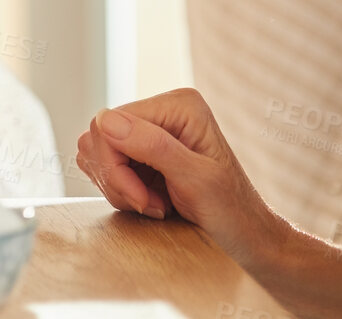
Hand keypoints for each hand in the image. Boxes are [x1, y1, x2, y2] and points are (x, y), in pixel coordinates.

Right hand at [74, 88, 282, 263]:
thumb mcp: (198, 180)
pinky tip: (147, 200)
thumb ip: (153, 146)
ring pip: (95, 152)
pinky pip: (102, 165)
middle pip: (98, 137)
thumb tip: (105, 120)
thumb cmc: (234, 211)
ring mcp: (147, 131)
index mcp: (178, 105)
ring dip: (118, 187)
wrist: (246, 237)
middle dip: (118, 179)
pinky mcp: (138, 151)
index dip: (116, 166)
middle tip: (150, 203)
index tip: (143, 199)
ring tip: (153, 203)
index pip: (108, 123)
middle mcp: (160, 111)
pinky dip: (118, 190)